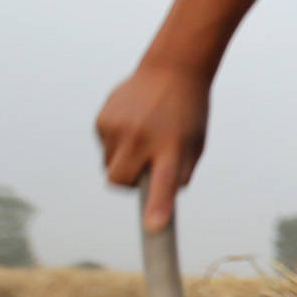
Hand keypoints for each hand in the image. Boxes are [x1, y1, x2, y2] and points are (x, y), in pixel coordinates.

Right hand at [95, 64, 213, 231]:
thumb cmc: (187, 115)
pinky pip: (104, 146)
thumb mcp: (194, 145)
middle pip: (119, 181)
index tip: (154, 227)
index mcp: (172, 147)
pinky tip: (132, 122)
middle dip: (127, 183)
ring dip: (123, 159)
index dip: (158, 207)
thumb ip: (177, 174)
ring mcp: (118, 127)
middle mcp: (142, 137)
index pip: (164, 183)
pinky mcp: (102, 119)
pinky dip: (116, 142)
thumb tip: (155, 203)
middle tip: (144, 166)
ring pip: (109, 165)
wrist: (172, 69)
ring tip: (143, 135)